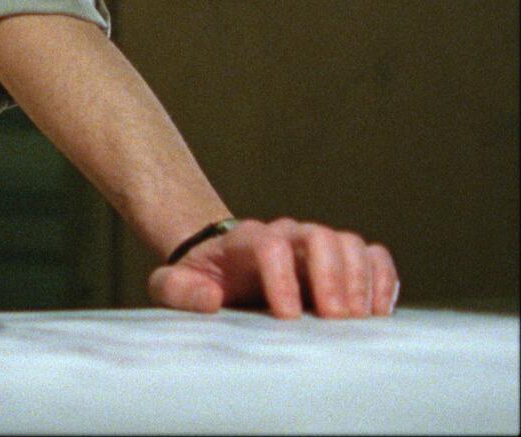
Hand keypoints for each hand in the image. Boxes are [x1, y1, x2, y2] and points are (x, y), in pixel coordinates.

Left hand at [147, 217, 399, 318]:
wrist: (219, 266)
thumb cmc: (198, 279)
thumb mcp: (172, 285)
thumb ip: (179, 291)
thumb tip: (211, 300)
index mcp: (244, 240)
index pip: (270, 245)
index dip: (283, 279)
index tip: (287, 318)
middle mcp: (286, 234)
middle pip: (320, 237)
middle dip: (331, 277)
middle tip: (335, 320)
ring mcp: (316, 244)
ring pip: (350, 243)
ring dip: (360, 281)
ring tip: (358, 321)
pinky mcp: (340, 259)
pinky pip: (373, 256)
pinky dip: (382, 279)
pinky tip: (379, 311)